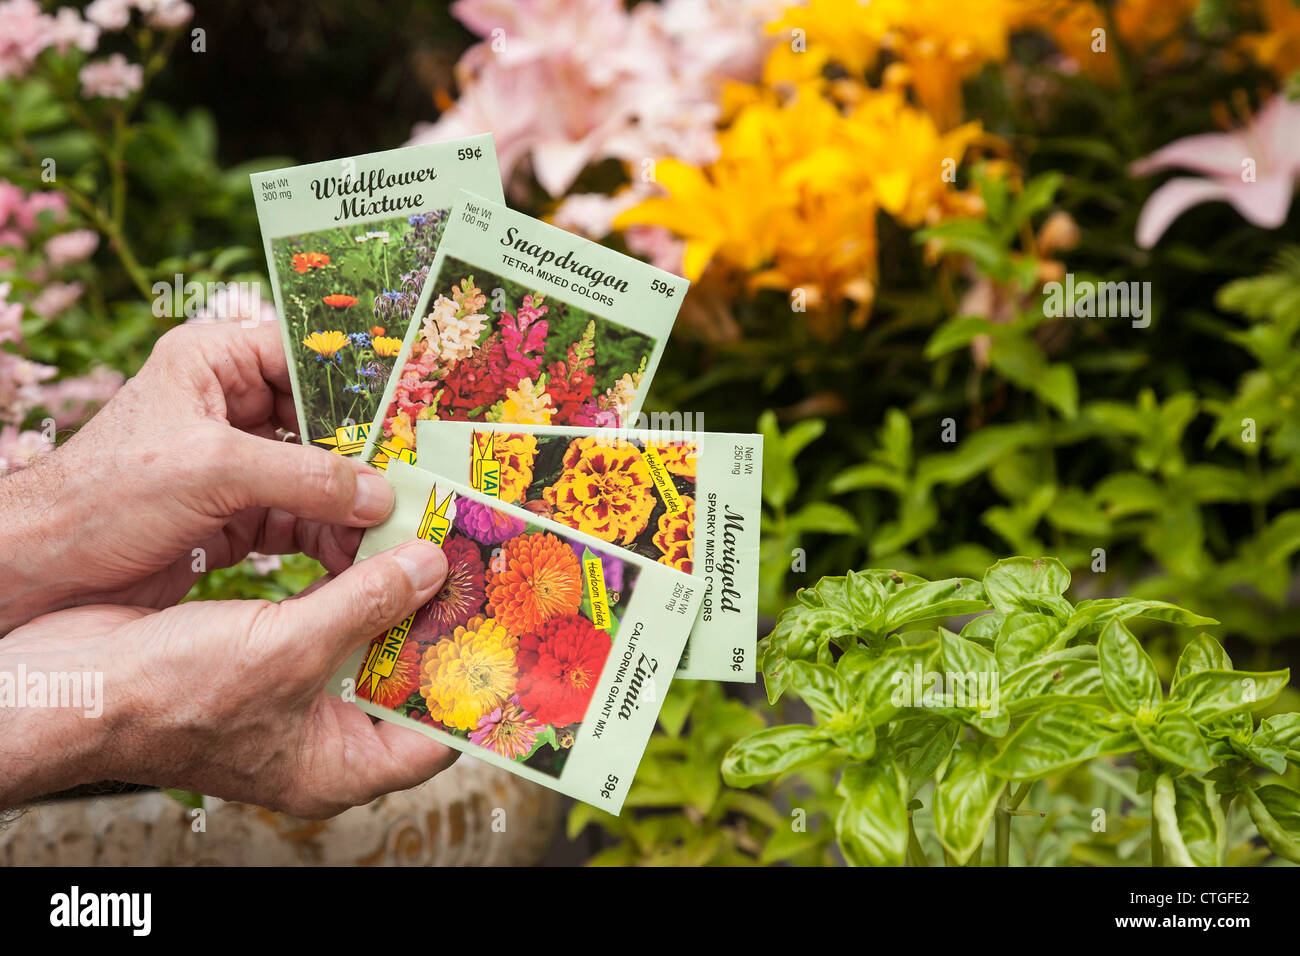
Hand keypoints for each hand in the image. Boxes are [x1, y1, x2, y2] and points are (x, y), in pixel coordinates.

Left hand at [0, 320, 394, 631]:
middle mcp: (228, 406)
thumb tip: (381, 495)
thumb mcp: (211, 470)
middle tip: (418, 478)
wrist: (41, 571)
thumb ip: (304, 476)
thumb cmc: (104, 496)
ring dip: (352, 505)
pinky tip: (357, 558)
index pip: (306, 354)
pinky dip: (328, 539)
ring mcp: (234, 464)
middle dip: (366, 455)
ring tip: (393, 530)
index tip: (415, 407)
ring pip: (316, 476)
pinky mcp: (234, 514)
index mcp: (214, 362)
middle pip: (321, 422)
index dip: (359, 380)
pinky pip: (299, 519)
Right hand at [0, 539, 453, 817]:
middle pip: (407, 680)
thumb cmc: (169, 695)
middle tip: (477, 573)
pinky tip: (372, 539)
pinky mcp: (267, 654)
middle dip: (438, 626)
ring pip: (368, 643)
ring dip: (395, 593)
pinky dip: (350, 581)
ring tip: (434, 543)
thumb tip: (429, 567)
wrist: (68, 679)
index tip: (507, 634)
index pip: (436, 737)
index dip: (473, 688)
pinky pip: (328, 617)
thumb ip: (367, 605)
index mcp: (338, 765)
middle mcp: (323, 735)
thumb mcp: (289, 649)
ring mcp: (293, 696)